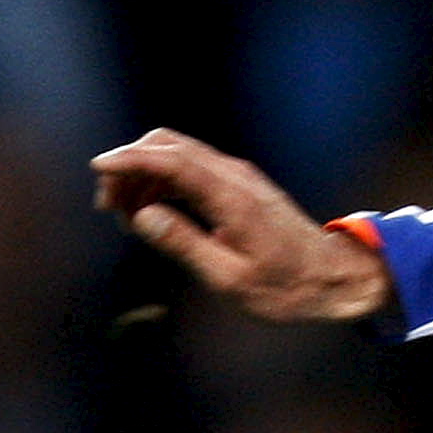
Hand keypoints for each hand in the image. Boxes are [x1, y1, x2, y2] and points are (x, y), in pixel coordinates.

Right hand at [92, 130, 391, 323]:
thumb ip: (184, 244)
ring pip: (179, 153)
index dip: (130, 159)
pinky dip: (164, 179)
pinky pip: (192, 168)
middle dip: (131, 164)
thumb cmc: (286, 287)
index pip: (171, 160)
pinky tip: (153, 210)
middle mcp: (234, 175)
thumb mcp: (230, 278)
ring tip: (125, 213)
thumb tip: (144, 217)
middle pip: (170, 145)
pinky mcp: (240, 185)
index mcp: (230, 196)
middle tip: (109, 204)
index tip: (99, 167)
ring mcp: (238, 177)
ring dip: (145, 173)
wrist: (334, 278)